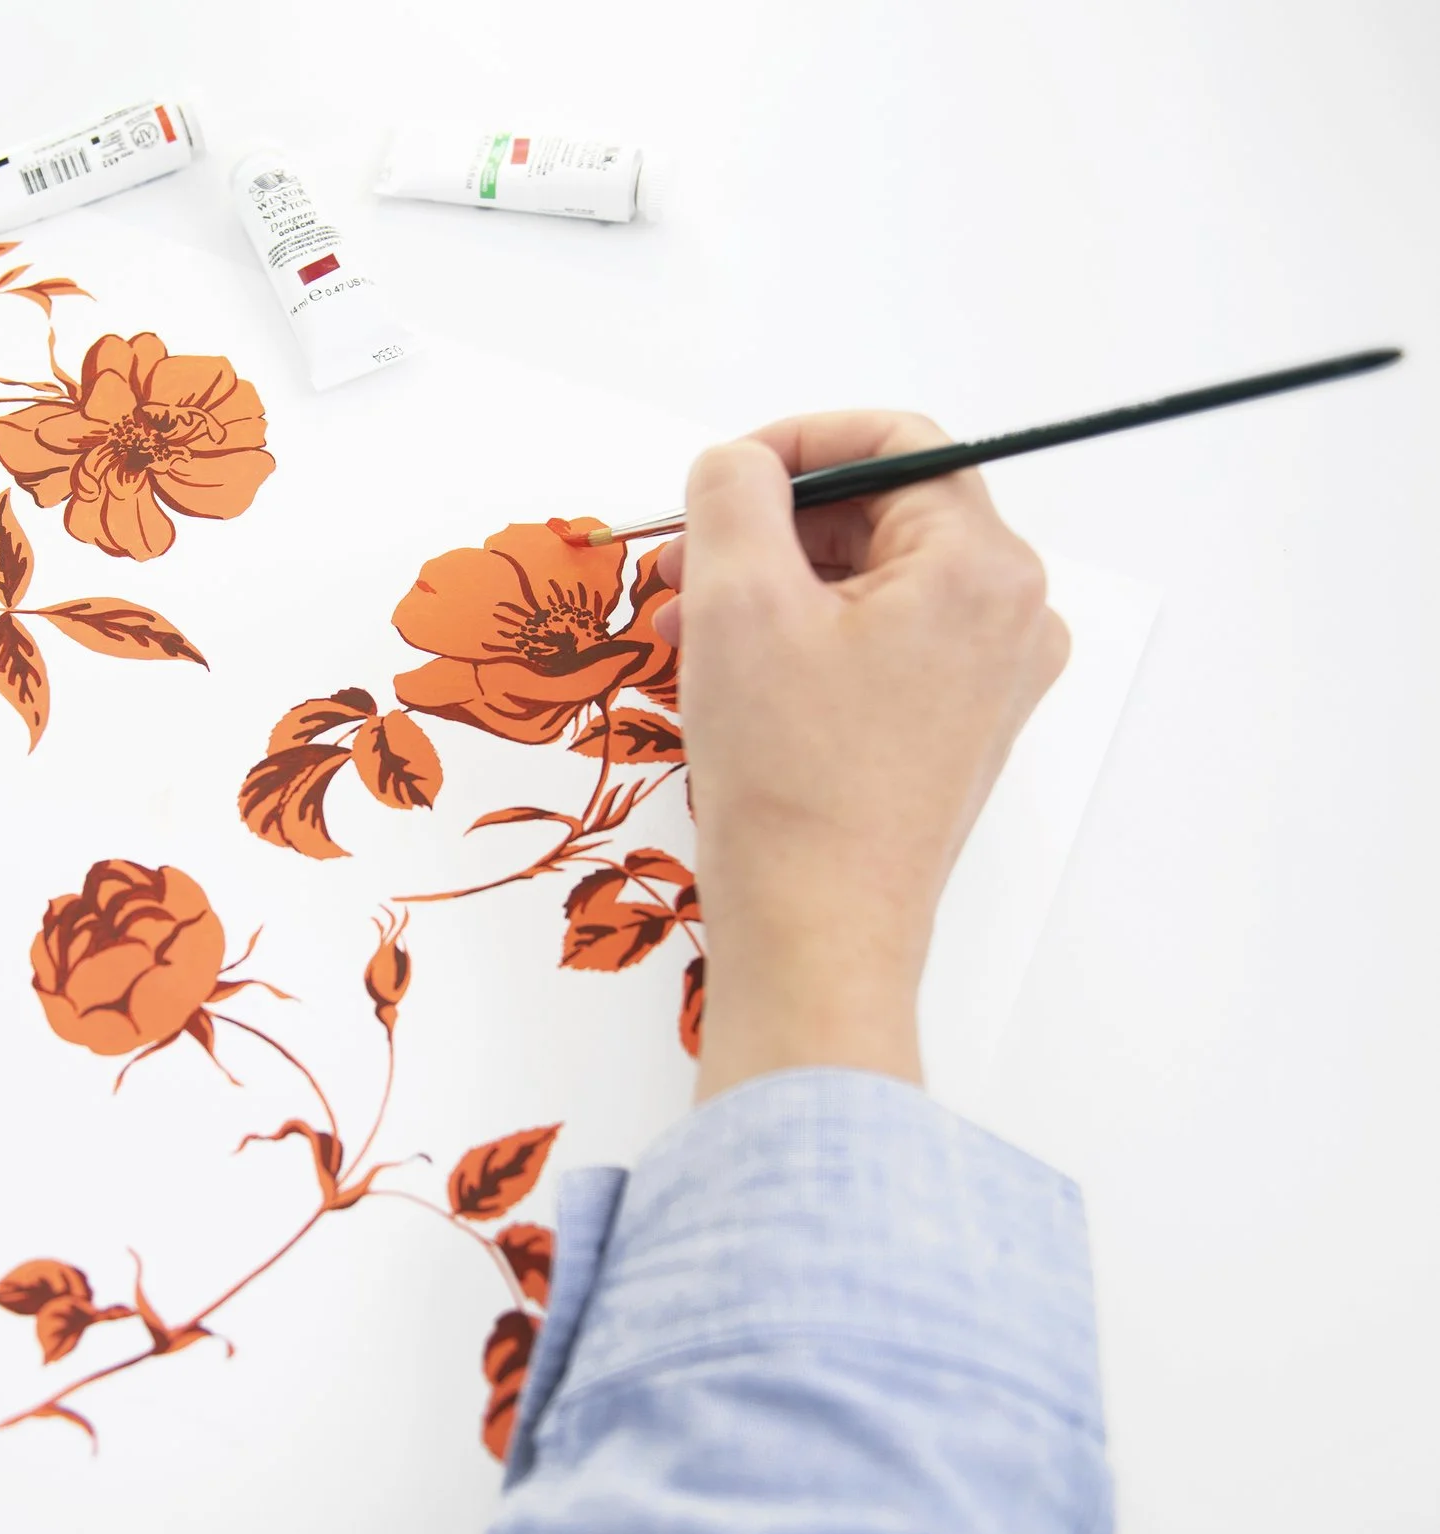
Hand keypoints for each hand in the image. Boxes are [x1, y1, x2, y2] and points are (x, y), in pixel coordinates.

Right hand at [660, 413, 1070, 1099]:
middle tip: (679, 573)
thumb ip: (734, 491)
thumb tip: (740, 464)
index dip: (793, 447)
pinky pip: (876, 648)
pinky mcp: (955, 731)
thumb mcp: (738, 600)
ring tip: (687, 638)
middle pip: (880, 517)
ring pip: (868, 586)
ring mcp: (990, 680)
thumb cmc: (789, 780)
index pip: (896, 445)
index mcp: (981, 568)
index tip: (716, 483)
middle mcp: (1009, 617)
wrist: (818, 933)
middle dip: (768, 532)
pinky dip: (801, 644)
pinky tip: (731, 682)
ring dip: (771, 590)